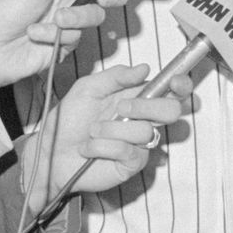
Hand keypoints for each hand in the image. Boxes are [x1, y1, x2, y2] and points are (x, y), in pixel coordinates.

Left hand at [44, 64, 188, 194]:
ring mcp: (140, 144)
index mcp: (137, 98)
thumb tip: (144, 68)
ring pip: (144, 131)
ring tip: (92, 132)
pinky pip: (128, 151)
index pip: (172, 91)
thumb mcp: (88, 88)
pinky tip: (89, 149)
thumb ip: (115, 76)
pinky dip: (103, 146)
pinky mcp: (131, 164)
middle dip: (146, 107)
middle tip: (120, 108)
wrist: (51, 150)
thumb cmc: (69, 119)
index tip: (176, 82)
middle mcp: (143, 120)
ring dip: (112, 129)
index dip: (181, 86)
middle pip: (171, 111)